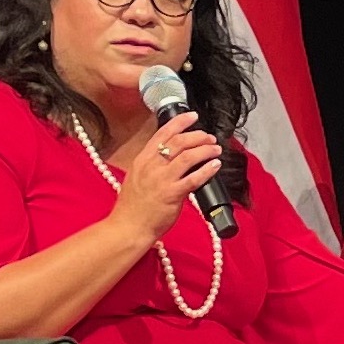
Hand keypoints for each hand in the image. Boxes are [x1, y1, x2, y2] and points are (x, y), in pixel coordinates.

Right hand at [106, 110, 221, 241]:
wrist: (128, 227)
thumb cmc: (133, 206)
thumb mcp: (137, 177)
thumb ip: (152, 164)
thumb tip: (171, 154)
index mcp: (142, 160)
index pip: (162, 134)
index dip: (180, 122)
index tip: (193, 116)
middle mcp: (151, 166)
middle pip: (179, 142)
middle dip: (198, 136)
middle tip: (209, 137)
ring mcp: (161, 180)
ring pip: (188, 156)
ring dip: (206, 150)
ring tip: (216, 149)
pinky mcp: (172, 194)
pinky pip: (194, 178)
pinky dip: (207, 170)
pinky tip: (215, 166)